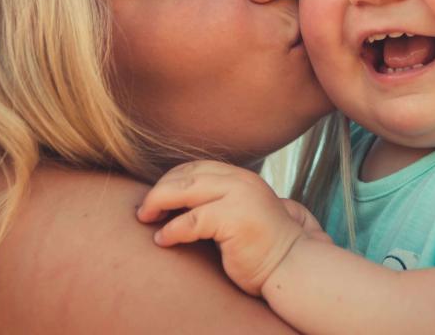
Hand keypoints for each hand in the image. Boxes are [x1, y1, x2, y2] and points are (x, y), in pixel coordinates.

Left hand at [137, 160, 329, 295]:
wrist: (291, 267)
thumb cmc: (261, 248)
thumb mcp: (239, 213)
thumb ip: (217, 201)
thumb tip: (175, 203)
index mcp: (241, 177)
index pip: (196, 167)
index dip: (170, 179)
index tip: (155, 198)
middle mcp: (240, 181)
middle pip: (186, 174)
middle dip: (159, 190)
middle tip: (143, 210)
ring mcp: (239, 197)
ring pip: (184, 190)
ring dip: (158, 203)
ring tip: (145, 218)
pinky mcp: (234, 219)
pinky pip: (191, 221)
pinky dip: (171, 230)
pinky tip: (162, 240)